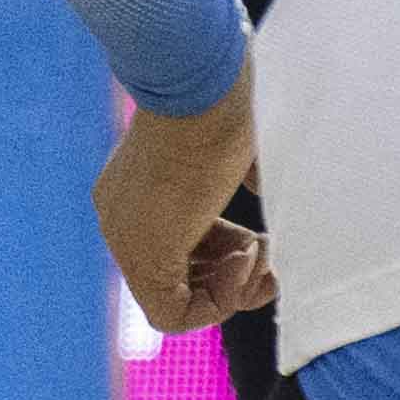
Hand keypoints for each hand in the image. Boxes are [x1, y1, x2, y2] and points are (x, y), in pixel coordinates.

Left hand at [95, 85, 269, 338]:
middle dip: (234, 277)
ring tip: (265, 250)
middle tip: (271, 255)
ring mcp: (127, 241)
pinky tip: (251, 256)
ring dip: (235, 288)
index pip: (177, 249)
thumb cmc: (225, 103)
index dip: (227, 255)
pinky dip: (222, 301)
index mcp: (136, 194)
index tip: (261, 238)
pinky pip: (174, 315)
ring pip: (177, 301)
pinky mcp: (144, 256)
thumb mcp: (235, 148)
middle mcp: (121, 220)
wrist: (202, 85)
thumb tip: (278, 198)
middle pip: (178, 280)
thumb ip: (245, 178)